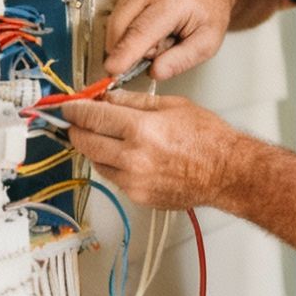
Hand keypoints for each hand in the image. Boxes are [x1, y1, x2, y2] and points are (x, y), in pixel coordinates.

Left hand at [63, 89, 244, 210]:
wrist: (227, 172)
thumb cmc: (209, 140)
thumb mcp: (172, 105)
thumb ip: (134, 102)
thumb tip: (108, 99)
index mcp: (141, 130)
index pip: (91, 117)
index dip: (74, 109)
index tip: (68, 107)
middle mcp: (133, 158)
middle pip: (85, 142)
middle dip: (77, 129)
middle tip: (77, 122)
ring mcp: (134, 181)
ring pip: (96, 162)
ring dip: (94, 149)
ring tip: (106, 138)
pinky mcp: (139, 196)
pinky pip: (114, 179)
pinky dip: (113, 165)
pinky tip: (127, 156)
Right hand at [101, 0, 233, 81]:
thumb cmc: (209, 11)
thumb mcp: (208, 42)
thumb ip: (182, 60)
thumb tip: (155, 72)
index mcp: (173, 1)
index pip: (141, 31)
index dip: (124, 53)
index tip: (111, 69)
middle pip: (121, 28)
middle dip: (132, 50)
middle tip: (160, 49)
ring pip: (116, 25)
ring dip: (131, 41)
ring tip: (159, 37)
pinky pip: (117, 19)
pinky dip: (129, 32)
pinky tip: (149, 29)